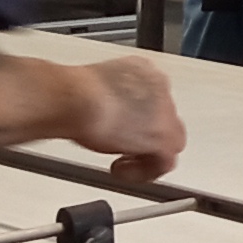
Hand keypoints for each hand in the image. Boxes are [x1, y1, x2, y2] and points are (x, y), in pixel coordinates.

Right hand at [67, 54, 188, 182]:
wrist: (76, 98)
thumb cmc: (71, 92)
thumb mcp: (90, 90)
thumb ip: (103, 101)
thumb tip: (94, 114)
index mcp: (142, 70)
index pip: (152, 98)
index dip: (136, 119)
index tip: (119, 129)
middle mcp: (158, 87)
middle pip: (163, 119)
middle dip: (143, 136)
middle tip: (120, 148)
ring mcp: (165, 112)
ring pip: (171, 141)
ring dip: (147, 156)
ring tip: (122, 163)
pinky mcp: (163, 137)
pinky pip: (166, 162)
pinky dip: (145, 172)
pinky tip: (122, 172)